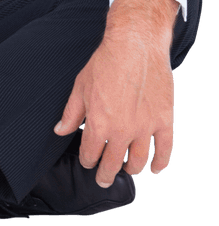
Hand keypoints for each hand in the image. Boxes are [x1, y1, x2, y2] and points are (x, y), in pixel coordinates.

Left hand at [54, 0, 177, 186]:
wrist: (135, 46)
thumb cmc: (105, 63)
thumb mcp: (80, 87)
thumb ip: (71, 113)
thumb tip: (60, 131)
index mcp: (99, 124)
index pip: (91, 154)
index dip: (88, 161)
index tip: (88, 162)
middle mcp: (122, 131)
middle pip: (113, 163)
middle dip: (106, 173)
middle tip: (103, 179)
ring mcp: (145, 128)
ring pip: (138, 160)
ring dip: (130, 169)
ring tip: (125, 170)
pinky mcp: (164, 121)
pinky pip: (165, 150)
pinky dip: (160, 163)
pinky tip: (154, 168)